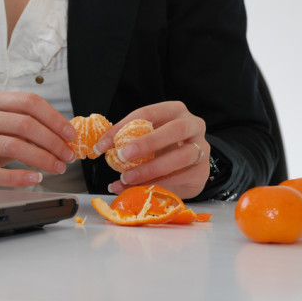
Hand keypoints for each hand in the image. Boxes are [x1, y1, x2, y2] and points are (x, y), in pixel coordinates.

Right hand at [0, 92, 76, 187]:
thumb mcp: (9, 127)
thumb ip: (35, 126)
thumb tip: (68, 135)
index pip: (29, 102)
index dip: (54, 118)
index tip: (70, 134)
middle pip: (24, 124)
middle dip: (52, 141)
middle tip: (67, 155)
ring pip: (13, 146)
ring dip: (42, 158)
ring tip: (57, 167)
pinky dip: (19, 177)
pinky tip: (35, 178)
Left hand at [93, 101, 209, 198]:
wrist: (190, 165)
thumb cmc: (165, 146)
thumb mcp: (147, 136)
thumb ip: (127, 138)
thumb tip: (99, 148)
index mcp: (175, 110)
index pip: (148, 113)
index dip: (123, 127)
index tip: (102, 145)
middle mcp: (193, 125)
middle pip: (174, 130)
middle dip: (147, 143)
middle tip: (122, 156)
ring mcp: (201, 149)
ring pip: (180, 157)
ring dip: (150, 169)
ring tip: (127, 178)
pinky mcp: (202, 172)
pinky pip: (180, 179)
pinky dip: (157, 185)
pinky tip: (139, 190)